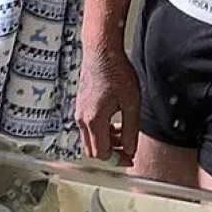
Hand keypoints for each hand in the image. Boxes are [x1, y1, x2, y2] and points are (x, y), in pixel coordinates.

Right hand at [76, 46, 141, 162]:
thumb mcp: (131, 103)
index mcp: (94, 120)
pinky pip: (88, 128)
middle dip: (111, 154)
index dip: (117, 160)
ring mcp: (79, 112)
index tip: (130, 158)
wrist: (101, 51)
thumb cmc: (117, 72)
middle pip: (93, 150)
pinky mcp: (81, 106)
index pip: (102, 153)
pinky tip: (115, 124)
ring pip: (90, 140)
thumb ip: (130, 129)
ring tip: (124, 135)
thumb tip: (130, 149)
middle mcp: (83, 119)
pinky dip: (101, 132)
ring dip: (107, 142)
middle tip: (128, 151)